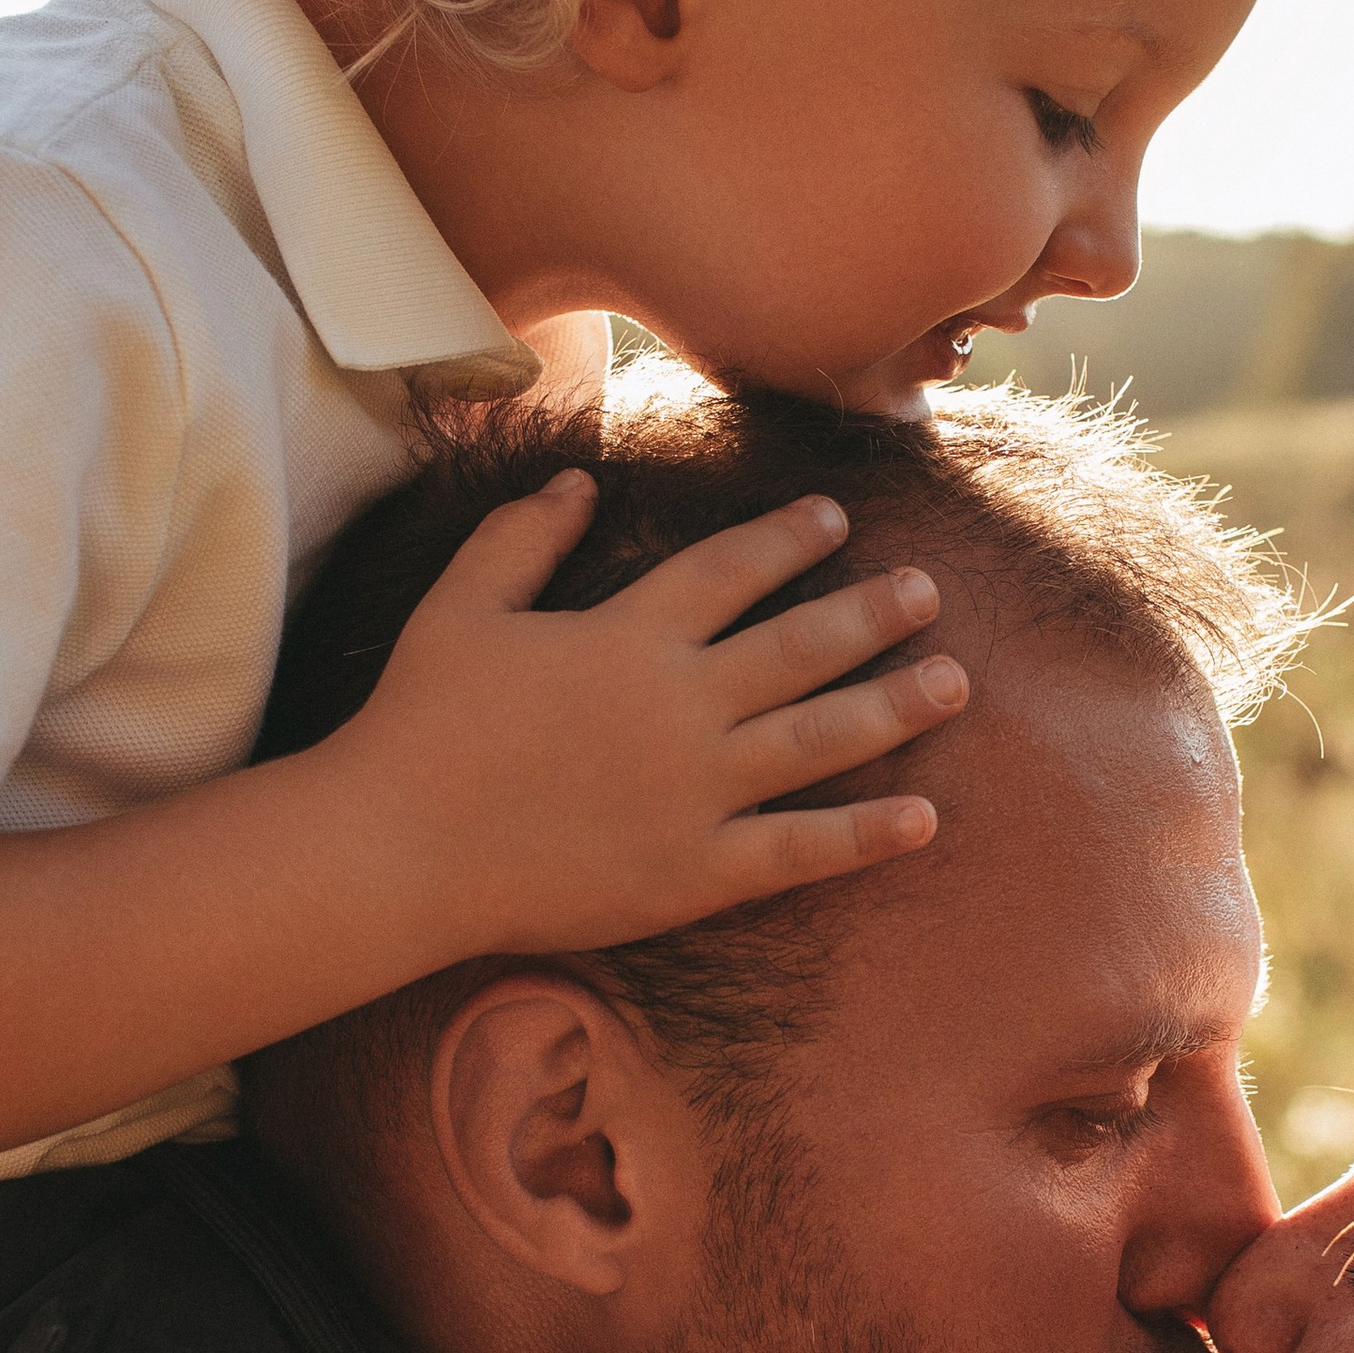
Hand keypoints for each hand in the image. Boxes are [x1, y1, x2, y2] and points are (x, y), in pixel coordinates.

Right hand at [341, 472, 970, 956]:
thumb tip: (579, 480)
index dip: (787, 540)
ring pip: (821, 738)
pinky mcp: (695, 872)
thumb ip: (522, 537)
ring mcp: (696, 791)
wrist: (398, 848)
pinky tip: (925, 819)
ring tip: (954, 681)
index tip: (835, 520)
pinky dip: (865, 835)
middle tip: (929, 592)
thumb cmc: (419, 724)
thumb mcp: (460, 607)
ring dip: (895, 706)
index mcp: (628, 635)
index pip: (730, 571)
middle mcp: (680, 705)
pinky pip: (799, 850)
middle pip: (801, 647)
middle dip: (872, 613)